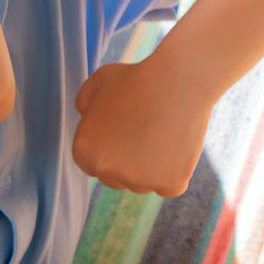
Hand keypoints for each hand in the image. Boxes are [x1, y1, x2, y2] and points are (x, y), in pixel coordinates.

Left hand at [70, 57, 213, 196]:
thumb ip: (84, 103)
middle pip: (118, 178)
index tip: (127, 129)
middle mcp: (107, 172)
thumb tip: (85, 117)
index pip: (94, 163)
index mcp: (83, 152)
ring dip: (152, 166)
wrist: (177, 81)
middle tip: (146, 130)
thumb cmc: (137, 78)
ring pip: (144, 183)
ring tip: (164, 132)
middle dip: (129, 161)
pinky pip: (171, 184)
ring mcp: (139, 183)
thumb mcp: (98, 82)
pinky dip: (177, 169)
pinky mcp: (169, 185)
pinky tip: (179, 143)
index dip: (112, 146)